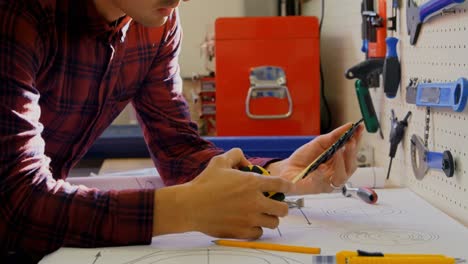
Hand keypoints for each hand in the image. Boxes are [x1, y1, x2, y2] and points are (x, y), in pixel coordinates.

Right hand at [153, 148, 292, 238]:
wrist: (190, 206)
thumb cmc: (204, 184)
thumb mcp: (220, 161)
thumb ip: (236, 155)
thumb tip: (247, 162)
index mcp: (252, 183)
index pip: (281, 185)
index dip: (289, 186)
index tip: (289, 188)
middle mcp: (254, 202)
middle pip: (282, 208)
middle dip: (280, 206)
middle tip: (274, 204)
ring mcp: (249, 219)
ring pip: (273, 223)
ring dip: (269, 218)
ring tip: (262, 215)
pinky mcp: (242, 231)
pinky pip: (259, 233)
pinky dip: (257, 229)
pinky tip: (250, 223)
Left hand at [267, 123, 363, 193]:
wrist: (286, 169)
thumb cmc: (303, 158)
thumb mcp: (319, 143)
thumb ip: (334, 136)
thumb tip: (349, 126)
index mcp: (339, 162)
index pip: (352, 152)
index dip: (357, 141)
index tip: (359, 129)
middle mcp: (337, 173)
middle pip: (351, 166)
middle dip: (352, 153)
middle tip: (350, 141)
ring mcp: (328, 182)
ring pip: (342, 176)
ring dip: (341, 163)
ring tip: (339, 150)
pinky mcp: (318, 188)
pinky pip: (323, 182)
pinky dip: (322, 173)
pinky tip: (321, 166)